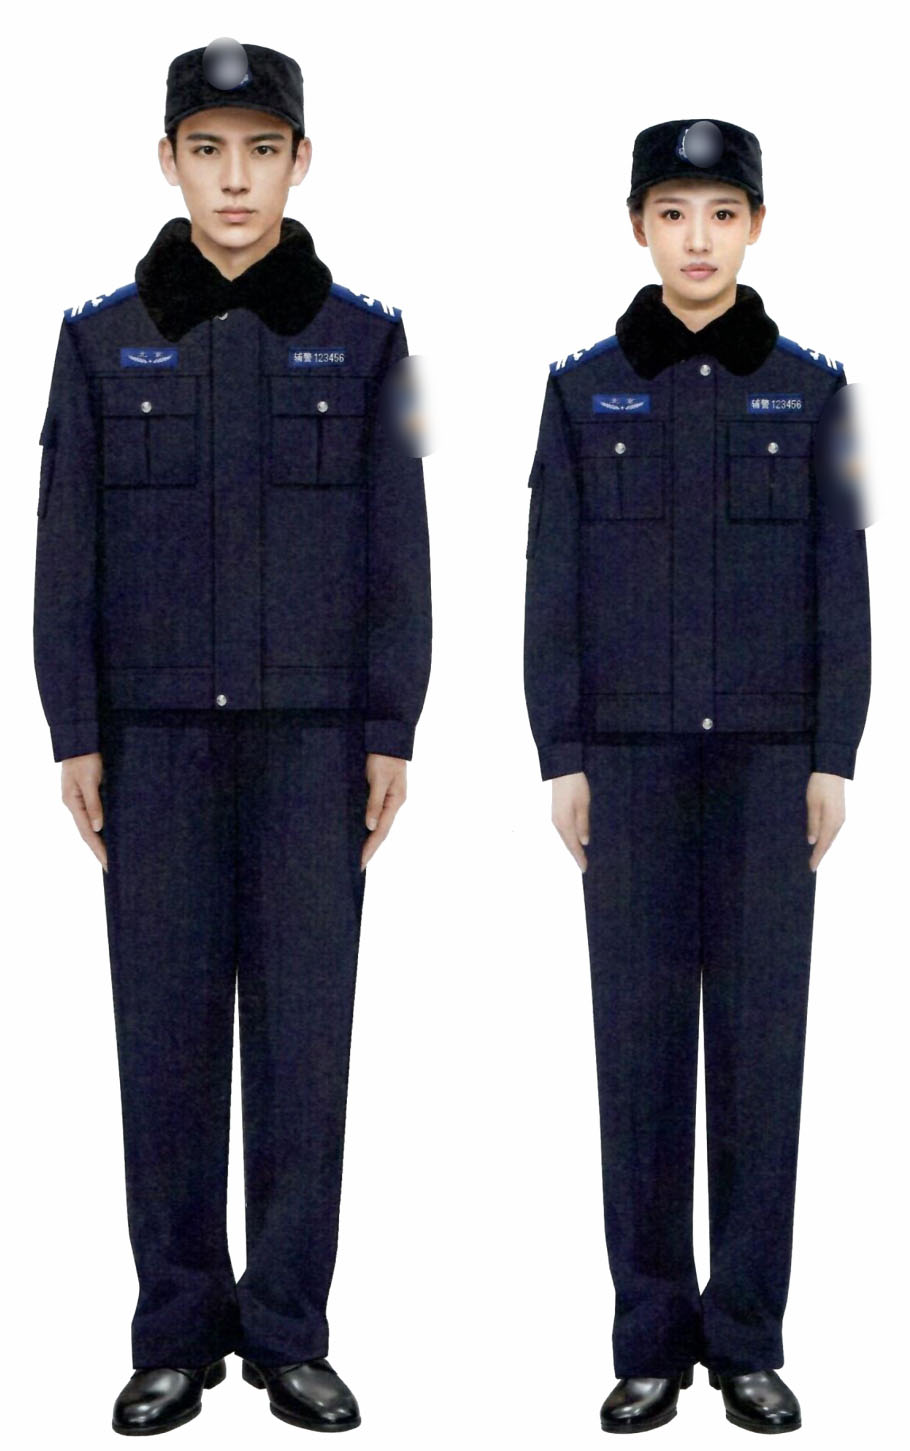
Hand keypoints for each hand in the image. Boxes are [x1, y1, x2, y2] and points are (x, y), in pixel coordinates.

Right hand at [62, 752, 106, 871]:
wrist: (81, 738)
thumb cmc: (85, 757)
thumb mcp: (89, 780)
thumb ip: (94, 803)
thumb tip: (99, 827)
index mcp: (73, 803)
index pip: (88, 834)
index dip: (99, 850)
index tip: (109, 865)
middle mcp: (76, 804)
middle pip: (89, 833)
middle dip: (100, 850)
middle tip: (113, 867)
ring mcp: (81, 799)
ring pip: (93, 825)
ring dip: (103, 839)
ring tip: (114, 854)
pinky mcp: (89, 792)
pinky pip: (97, 814)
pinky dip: (104, 826)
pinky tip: (112, 831)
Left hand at [361, 753, 407, 869]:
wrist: (387, 735)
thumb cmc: (384, 755)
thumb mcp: (379, 778)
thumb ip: (375, 801)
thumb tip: (370, 826)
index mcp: (395, 801)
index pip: (381, 831)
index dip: (370, 848)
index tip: (360, 863)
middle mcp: (392, 803)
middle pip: (380, 831)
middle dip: (369, 849)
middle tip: (357, 866)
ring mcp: (386, 797)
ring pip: (376, 823)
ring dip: (367, 838)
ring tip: (356, 853)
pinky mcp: (378, 791)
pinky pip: (372, 812)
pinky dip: (365, 824)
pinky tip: (357, 830)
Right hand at [551, 771, 590, 870]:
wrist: (564, 770)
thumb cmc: (575, 786)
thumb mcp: (583, 806)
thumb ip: (583, 824)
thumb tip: (584, 842)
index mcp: (564, 823)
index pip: (573, 845)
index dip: (579, 857)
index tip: (584, 868)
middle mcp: (558, 823)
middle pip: (567, 843)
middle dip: (575, 854)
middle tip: (583, 865)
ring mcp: (556, 817)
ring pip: (565, 837)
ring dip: (572, 846)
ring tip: (581, 855)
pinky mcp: (557, 812)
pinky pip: (563, 830)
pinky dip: (569, 837)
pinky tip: (575, 838)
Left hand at [806, 771, 845, 870]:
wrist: (831, 770)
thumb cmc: (819, 786)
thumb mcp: (812, 805)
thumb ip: (813, 823)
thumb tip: (812, 842)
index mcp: (831, 821)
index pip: (823, 844)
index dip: (817, 857)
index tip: (811, 868)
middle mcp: (838, 822)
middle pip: (828, 843)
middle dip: (820, 854)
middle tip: (812, 865)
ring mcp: (840, 817)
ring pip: (831, 837)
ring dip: (824, 846)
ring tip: (815, 855)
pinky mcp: (839, 812)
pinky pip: (833, 830)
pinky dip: (826, 838)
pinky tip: (820, 839)